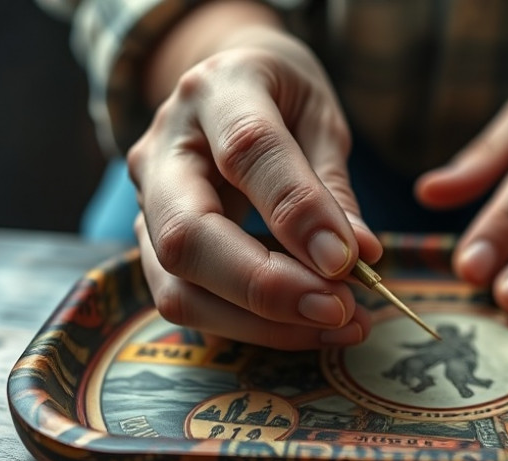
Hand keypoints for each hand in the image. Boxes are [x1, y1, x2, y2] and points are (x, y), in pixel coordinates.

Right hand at [128, 24, 381, 348]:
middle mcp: (164, 148)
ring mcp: (147, 202)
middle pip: (188, 235)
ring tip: (339, 326)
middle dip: (268, 287)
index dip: (298, 212)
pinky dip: (250, 326)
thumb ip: (332, 186)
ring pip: (178, 286)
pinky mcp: (151, 245)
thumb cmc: (281, 98)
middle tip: (339, 309)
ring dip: (262, 323)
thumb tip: (360, 256)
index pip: (248, 152)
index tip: (348, 260)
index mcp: (217, 90)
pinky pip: (188, 302)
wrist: (227, 87)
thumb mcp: (320, 118)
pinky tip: (306, 326)